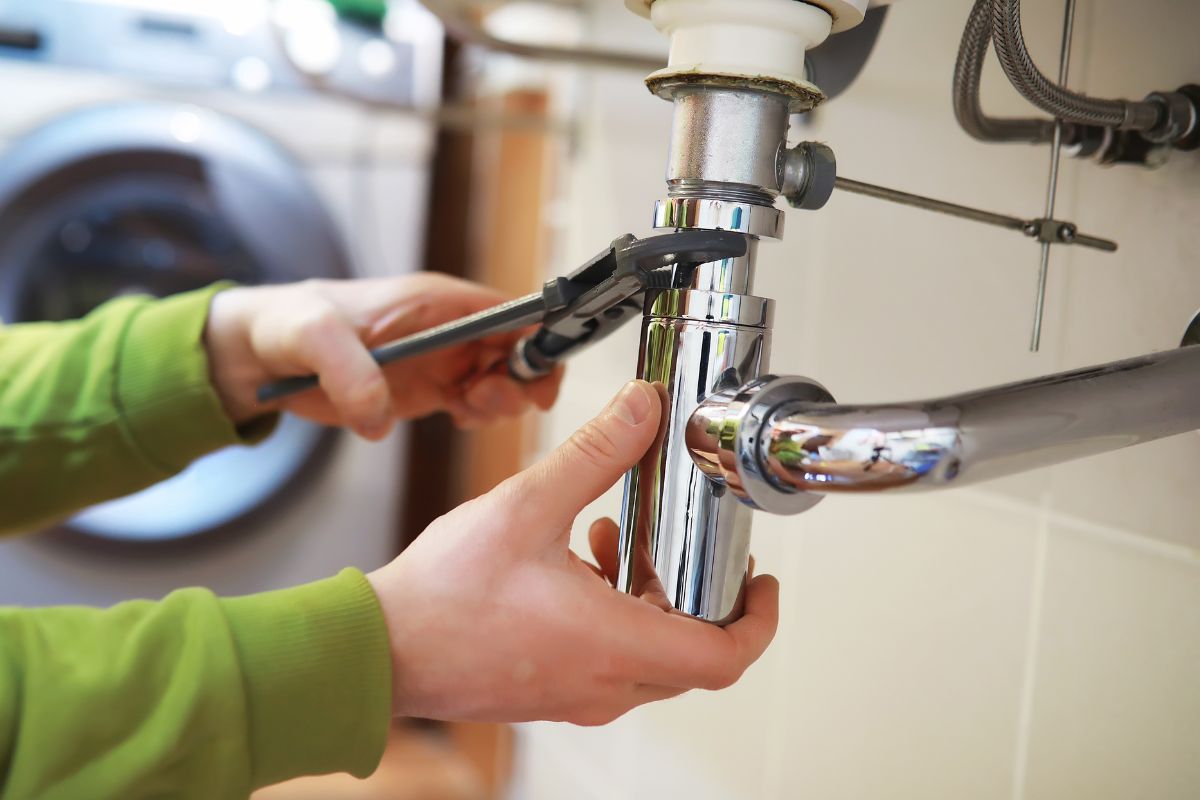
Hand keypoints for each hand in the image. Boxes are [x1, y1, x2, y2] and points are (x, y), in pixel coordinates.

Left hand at [203, 275, 561, 438]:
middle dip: (521, 379)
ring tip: (463, 411)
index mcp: (436, 301)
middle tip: (482, 401)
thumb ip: (348, 370)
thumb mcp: (312, 336)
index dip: (538, 339)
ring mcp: (442, 360)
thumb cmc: (288, 325)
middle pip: (520, 350)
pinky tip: (456, 418)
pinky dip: (478, 416)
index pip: (512, 311)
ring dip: (500, 402)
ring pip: (504, 380)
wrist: (261, 354)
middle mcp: (449, 328)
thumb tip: (380, 416)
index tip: (538, 376)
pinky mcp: (429, 390)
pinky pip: (475, 404)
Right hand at [367, 380, 779, 724]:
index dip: (758, 620)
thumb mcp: (527, 506)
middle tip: (689, 549)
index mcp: (612, 644)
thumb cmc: (443, 597)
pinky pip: (608, 661)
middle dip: (700, 596)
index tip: (762, 584)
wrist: (377, 650)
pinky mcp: (549, 691)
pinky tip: (575, 561)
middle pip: (692, 654)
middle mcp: (602, 683)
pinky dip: (613, 614)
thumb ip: (594, 454)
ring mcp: (575, 694)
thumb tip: (642, 409)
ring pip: (649, 657)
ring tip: (616, 539)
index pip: (723, 657)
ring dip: (650, 598)